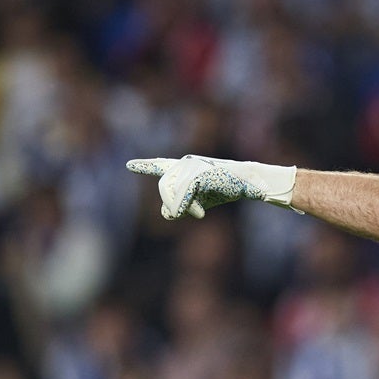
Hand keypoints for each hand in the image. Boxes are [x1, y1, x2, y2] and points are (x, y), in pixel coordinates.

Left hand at [126, 155, 296, 219]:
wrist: (249, 182)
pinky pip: (183, 194)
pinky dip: (188, 207)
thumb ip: (179, 206)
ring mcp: (192, 166)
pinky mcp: (199, 173)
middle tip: (191, 214)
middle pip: (164, 187)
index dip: (145, 166)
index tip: (129, 165)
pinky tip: (200, 214)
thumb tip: (167, 213)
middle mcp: (185, 163)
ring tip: (199, 213)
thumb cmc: (224, 190)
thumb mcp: (198, 202)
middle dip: (173, 203)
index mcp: (184, 168)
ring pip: (171, 191)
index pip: (161, 166)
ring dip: (182, 208)